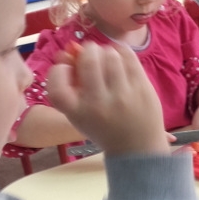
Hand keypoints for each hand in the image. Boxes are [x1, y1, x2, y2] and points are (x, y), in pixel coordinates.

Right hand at [47, 42, 169, 155]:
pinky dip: (121, 50)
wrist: (136, 148)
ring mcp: (122, 96)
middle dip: (88, 50)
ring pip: (110, 55)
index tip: (67, 69)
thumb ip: (69, 86)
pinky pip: (128, 56)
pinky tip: (119, 56)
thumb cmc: (102, 127)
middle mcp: (98, 104)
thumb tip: (68, 51)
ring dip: (106, 52)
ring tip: (107, 59)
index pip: (56, 84)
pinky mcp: (141, 88)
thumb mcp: (80, 115)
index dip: (58, 71)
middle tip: (91, 52)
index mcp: (77, 113)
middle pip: (88, 61)